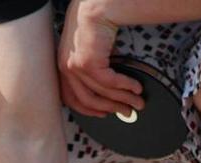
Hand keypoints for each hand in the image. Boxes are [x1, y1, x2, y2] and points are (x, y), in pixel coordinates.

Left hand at [58, 0, 144, 117]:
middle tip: (127, 112)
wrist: (97, 5)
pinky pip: (109, 82)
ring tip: (137, 102)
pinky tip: (135, 87)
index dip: (89, 110)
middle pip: (88, 100)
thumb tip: (109, 88)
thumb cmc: (94, 23)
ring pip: (101, 93)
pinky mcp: (87, 63)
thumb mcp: (89, 50)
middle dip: (111, 109)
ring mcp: (75, 67)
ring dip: (122, 100)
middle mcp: (65, 69)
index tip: (103, 114)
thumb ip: (92, 68)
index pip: (72, 98)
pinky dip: (125, 86)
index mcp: (63, 67)